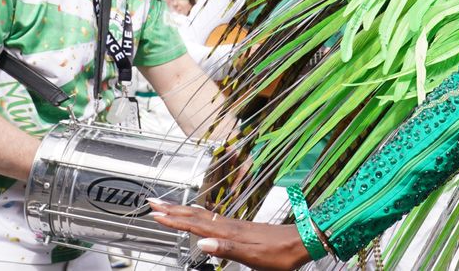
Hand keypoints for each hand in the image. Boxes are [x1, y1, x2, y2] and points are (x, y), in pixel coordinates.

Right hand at [148, 199, 312, 270]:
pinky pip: (214, 219)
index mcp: (231, 232)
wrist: (304, 241)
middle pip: (197, 214)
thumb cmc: (282, 253)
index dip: (176, 219)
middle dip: (174, 208)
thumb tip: (203, 243)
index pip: (197, 224)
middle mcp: (231, 226)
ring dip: (185, 210)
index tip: (156, 214)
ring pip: (205, 215)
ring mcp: (237, 225)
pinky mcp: (243, 228)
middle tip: (153, 202)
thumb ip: (228, 249)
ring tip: (169, 206)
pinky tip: (200, 217)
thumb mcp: (254, 256)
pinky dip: (200, 216)